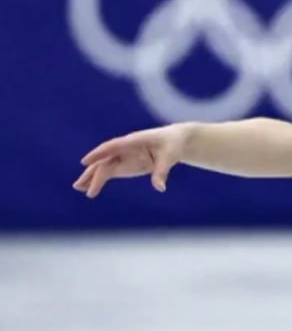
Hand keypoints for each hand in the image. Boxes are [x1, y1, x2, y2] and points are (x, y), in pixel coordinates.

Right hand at [74, 124, 190, 197]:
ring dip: (91, 176)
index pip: (113, 146)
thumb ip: (162, 172)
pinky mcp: (126, 164)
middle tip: (80, 185)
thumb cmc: (172, 145)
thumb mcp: (170, 157)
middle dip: (93, 172)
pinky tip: (91, 189)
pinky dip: (100, 179)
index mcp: (134, 141)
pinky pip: (110, 172)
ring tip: (78, 188)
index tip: (85, 162)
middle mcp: (125, 148)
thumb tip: (160, 188)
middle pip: (105, 160)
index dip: (99, 153)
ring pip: (104, 166)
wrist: (175, 141)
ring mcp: (124, 156)